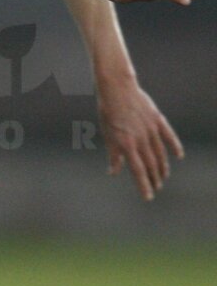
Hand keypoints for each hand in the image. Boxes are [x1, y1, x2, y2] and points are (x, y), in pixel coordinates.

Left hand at [96, 77, 183, 201]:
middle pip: (151, 164)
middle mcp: (141, 139)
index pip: (137, 170)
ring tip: (163, 177)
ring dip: (162, 167)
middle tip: (156, 188)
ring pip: (160, 153)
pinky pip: (168, 136)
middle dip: (154, 179)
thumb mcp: (107, 134)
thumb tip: (113, 172)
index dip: (143, 185)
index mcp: (126, 144)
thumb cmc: (108, 112)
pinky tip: (178, 157)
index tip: (148, 197)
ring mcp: (151, 129)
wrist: (117, 88)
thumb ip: (113, 155)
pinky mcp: (157, 119)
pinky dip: (175, 146)